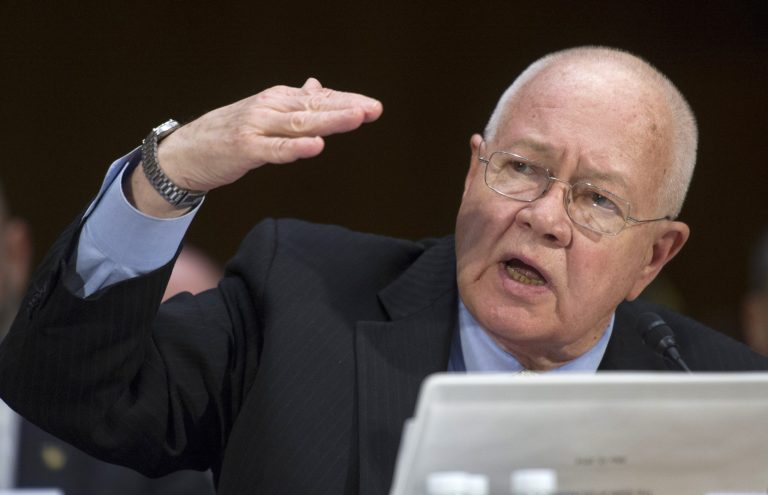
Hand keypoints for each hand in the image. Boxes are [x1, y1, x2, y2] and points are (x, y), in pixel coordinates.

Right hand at [128, 78, 382, 215]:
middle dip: (346, 108)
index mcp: (276, 100)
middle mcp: (269, 107)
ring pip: (299, 124)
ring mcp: (256, 127)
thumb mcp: (263, 114)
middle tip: (373, 109)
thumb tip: (317, 87)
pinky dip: (295, 148)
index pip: (318, 99)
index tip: (372, 107)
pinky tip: (316, 146)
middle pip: (314, 108)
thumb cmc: (228, 134)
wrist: (185, 152)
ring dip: (329, 121)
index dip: (346, 102)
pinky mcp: (244, 149)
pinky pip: (274, 149)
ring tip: (355, 119)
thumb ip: (293, 104)